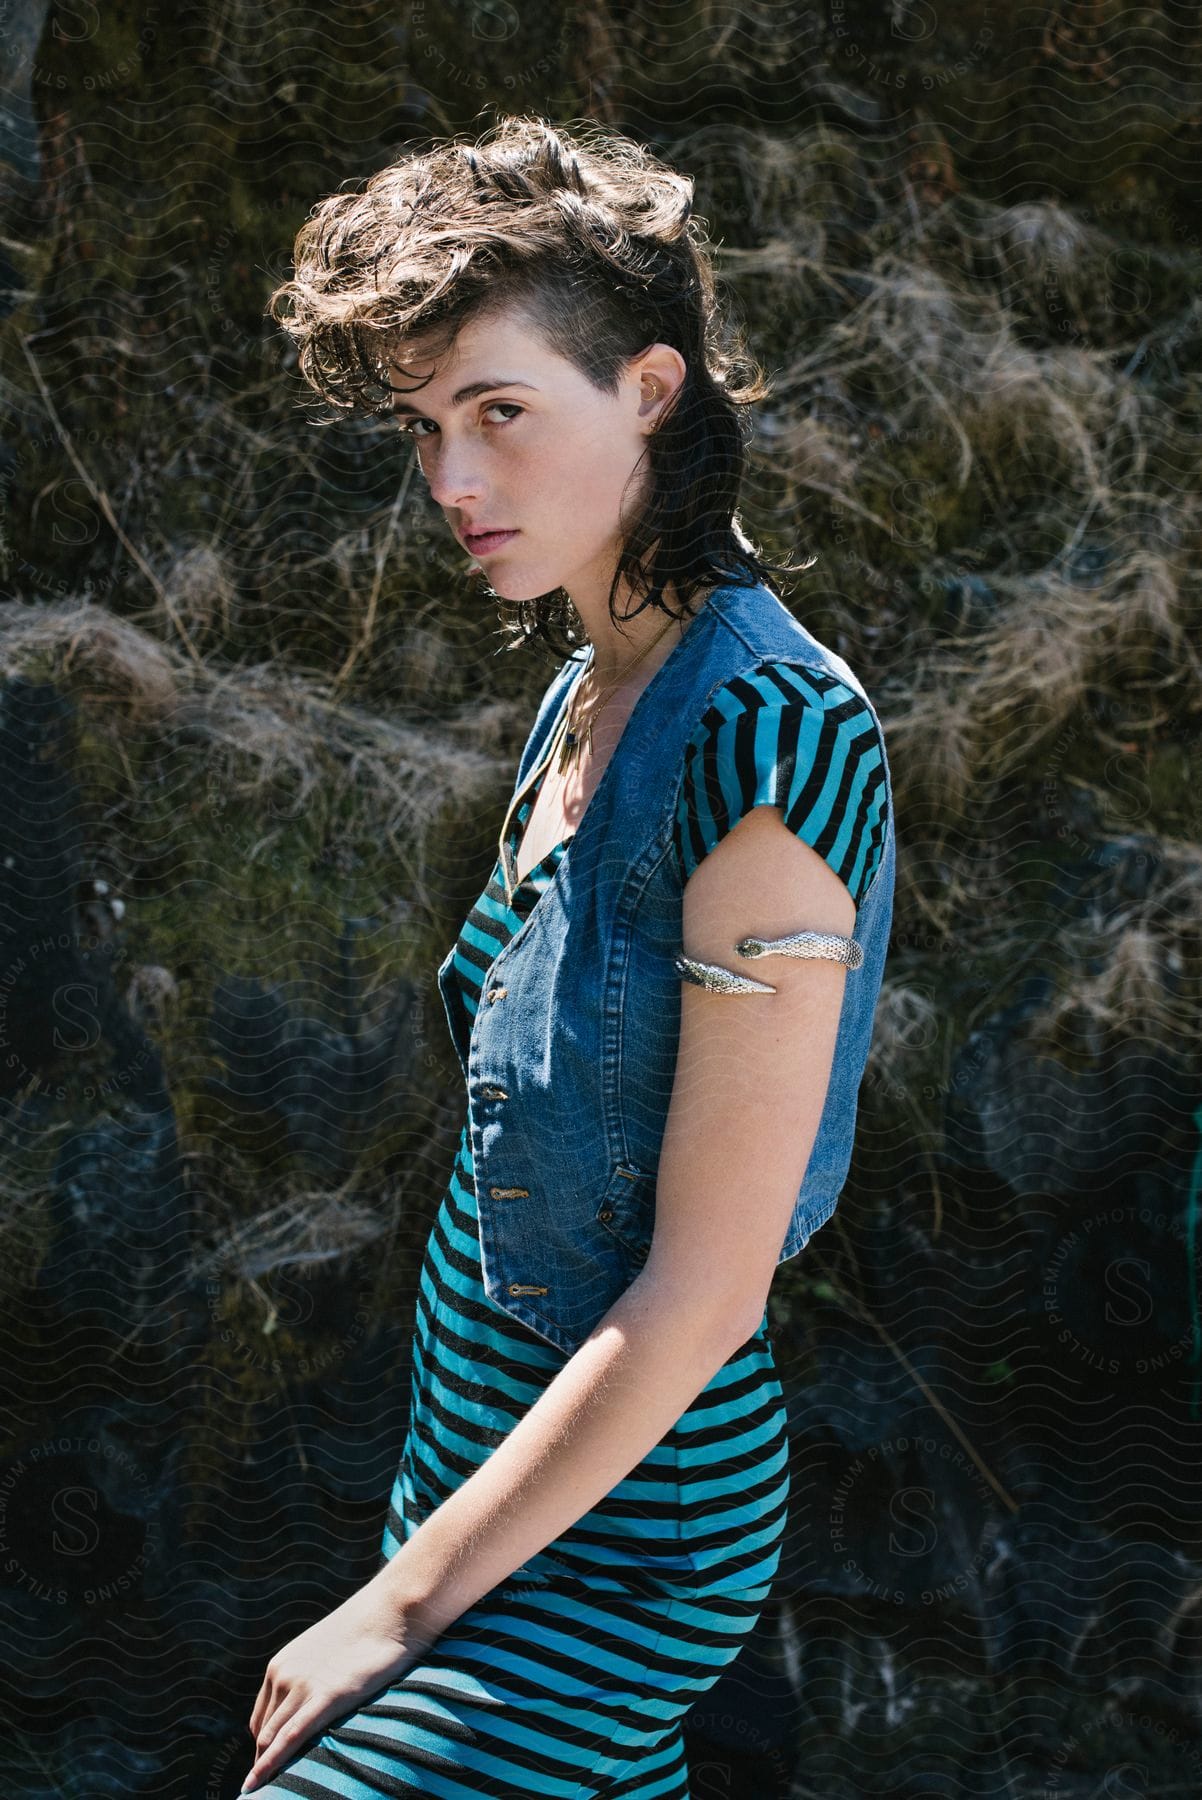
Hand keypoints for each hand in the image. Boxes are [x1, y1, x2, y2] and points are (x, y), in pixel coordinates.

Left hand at [242, 1577, 430, 1791]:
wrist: (392, 1610)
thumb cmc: (367, 1631)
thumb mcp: (327, 1655)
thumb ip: (313, 1679)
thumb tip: (315, 1702)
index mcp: (281, 1666)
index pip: (262, 1719)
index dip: (265, 1747)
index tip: (270, 1766)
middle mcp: (283, 1676)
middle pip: (264, 1733)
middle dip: (263, 1761)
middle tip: (266, 1790)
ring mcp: (303, 1686)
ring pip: (272, 1739)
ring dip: (267, 1768)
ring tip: (263, 1796)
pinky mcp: (327, 1697)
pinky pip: (290, 1737)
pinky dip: (271, 1763)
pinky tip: (256, 1784)